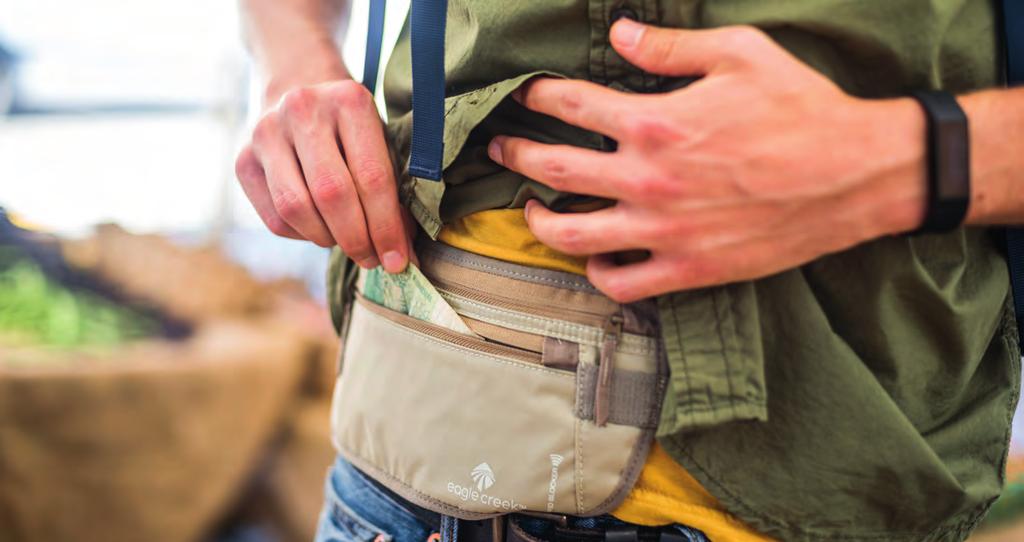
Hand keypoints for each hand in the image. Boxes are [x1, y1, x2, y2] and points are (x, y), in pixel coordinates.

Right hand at [235, 78, 412, 271]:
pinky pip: (275, 218)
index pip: (372, 177)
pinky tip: (321, 229)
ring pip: (297, 210)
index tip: (398, 260)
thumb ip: (395, 188)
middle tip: (373, 260)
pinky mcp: (243, 158)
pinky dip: (303, 235)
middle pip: (332, 195)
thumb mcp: (381, 139)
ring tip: (348, 244)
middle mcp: (302, 110)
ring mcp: (266, 132)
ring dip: (328, 240)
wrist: (299, 86)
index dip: (387, 227)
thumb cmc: (352, 126)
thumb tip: (401, 250)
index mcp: (349, 101)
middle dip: (357, 239)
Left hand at [488, 19, 925, 301]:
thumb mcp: (740, 54)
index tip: (525, 96)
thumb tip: (619, 33)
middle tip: (500, 148)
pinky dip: (597, 272)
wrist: (855, 175)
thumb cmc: (801, 108)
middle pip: (554, 170)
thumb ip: (670, 47)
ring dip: (538, 221)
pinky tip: (594, 258)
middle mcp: (647, 180)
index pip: (571, 106)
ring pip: (572, 235)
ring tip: (530, 209)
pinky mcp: (688, 269)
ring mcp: (664, 231)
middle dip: (516, 155)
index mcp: (655, 123)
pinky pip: (622, 283)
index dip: (537, 97)